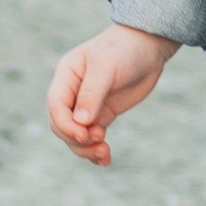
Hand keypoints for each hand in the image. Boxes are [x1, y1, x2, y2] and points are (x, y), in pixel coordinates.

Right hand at [47, 24, 175, 166]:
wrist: (149, 46)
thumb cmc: (125, 49)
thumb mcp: (107, 67)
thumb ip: (92, 93)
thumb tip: (80, 122)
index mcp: (66, 76)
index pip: (56, 106)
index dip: (66, 125)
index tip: (85, 135)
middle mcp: (72, 92)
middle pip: (62, 125)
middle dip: (77, 139)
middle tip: (100, 143)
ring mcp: (87, 105)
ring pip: (76, 135)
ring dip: (87, 149)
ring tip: (105, 154)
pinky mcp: (102, 114)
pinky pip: (92, 137)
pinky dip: (96, 149)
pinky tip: (106, 159)